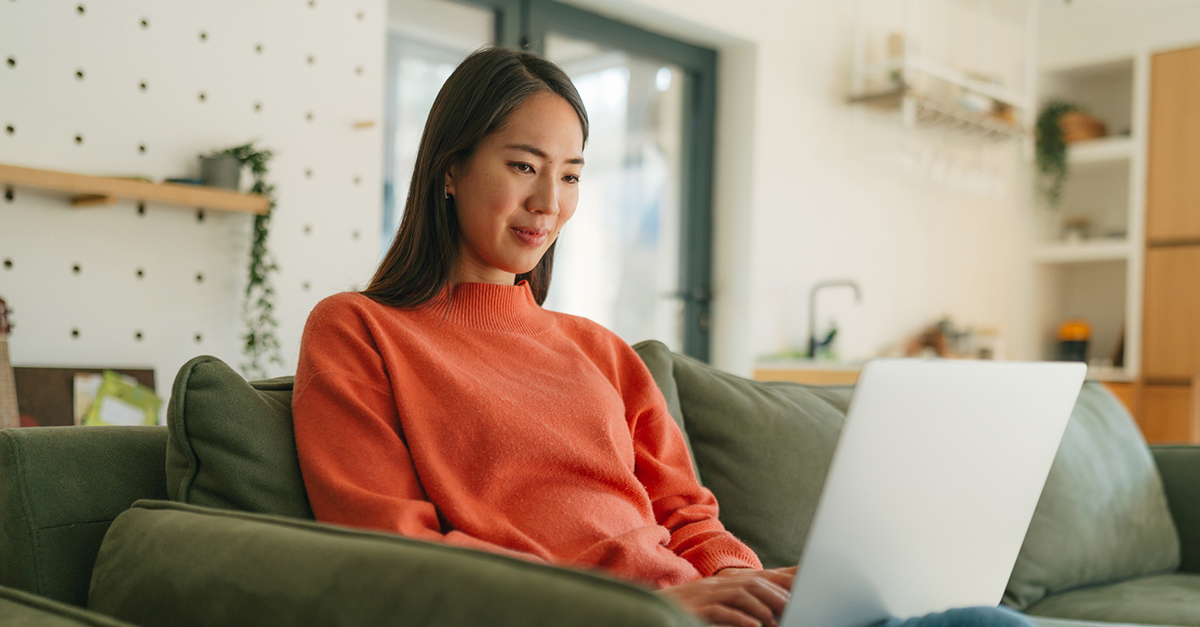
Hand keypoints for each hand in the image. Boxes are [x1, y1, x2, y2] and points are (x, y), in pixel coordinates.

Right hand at [658, 566, 795, 626]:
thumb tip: (759, 619)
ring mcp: (703, 596)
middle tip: (795, 607)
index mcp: (719, 585)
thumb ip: (732, 608)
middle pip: (752, 584)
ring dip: (761, 608)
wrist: (648, 615)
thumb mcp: (710, 608)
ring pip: (740, 595)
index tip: (799, 593)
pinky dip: (739, 619)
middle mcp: (713, 586)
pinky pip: (720, 611)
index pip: (754, 580)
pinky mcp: (694, 610)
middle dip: (775, 595)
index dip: (777, 584)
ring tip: (777, 620)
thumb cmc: (683, 615)